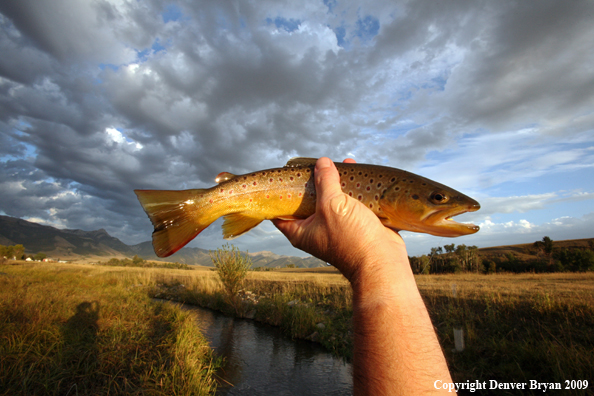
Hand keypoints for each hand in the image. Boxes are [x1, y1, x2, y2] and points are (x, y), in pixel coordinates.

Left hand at [273, 157, 407, 283]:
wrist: (382, 262)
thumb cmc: (351, 239)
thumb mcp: (332, 204)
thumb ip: (325, 181)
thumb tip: (321, 162)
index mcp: (301, 231)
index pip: (281, 212)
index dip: (279, 195)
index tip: (282, 178)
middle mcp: (316, 230)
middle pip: (309, 202)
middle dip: (314, 182)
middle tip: (315, 164)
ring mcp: (337, 228)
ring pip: (333, 200)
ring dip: (337, 183)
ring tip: (339, 164)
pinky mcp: (356, 225)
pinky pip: (352, 203)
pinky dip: (354, 190)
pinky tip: (357, 174)